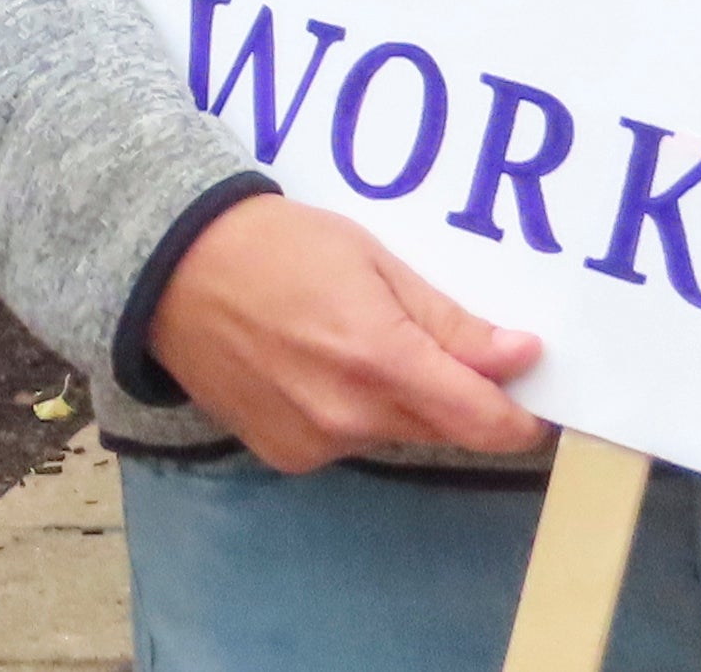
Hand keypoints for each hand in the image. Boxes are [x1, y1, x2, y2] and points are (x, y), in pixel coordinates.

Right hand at [144, 194, 544, 469]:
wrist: (169, 266)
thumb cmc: (277, 245)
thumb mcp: (372, 261)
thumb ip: (449, 320)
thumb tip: (522, 357)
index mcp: (381, 361)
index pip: (486, 423)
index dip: (521, 416)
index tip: (531, 392)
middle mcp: (353, 417)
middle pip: (444, 428)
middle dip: (452, 394)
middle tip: (420, 338)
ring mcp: (315, 443)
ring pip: (394, 433)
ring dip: (396, 402)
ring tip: (346, 341)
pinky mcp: (285, 455)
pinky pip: (346, 442)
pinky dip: (348, 413)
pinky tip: (311, 366)